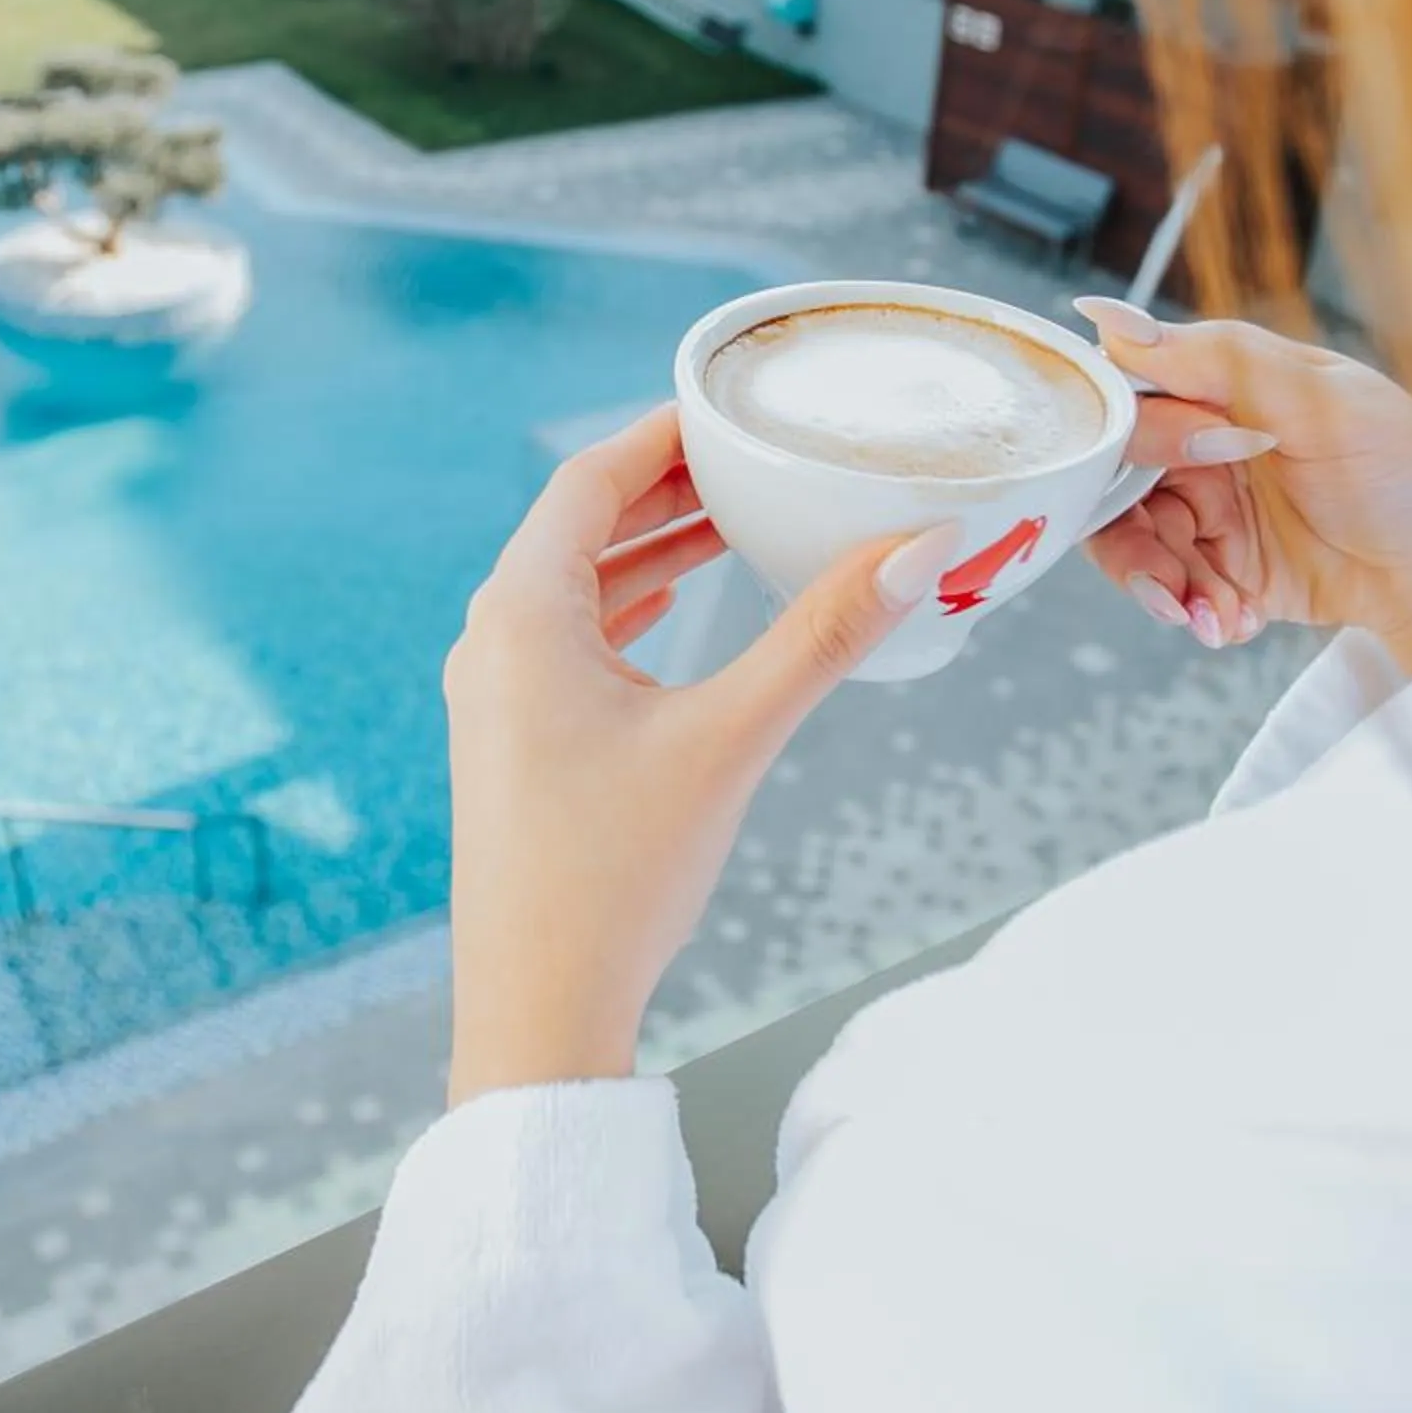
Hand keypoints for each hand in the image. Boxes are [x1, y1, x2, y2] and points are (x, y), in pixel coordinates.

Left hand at [442, 406, 963, 1103]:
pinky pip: (567, 641)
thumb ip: (823, 636)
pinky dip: (629, 611)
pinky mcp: (510, 744)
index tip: (729, 405)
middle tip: (753, 454)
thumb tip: (919, 548)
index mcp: (521, 615)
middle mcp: (492, 641)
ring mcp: (494, 696)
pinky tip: (677, 613)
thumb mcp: (732, 739)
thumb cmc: (615, 875)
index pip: (589, 480)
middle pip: (579, 526)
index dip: (661, 434)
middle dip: (667, 489)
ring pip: (573, 586)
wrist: (538, 1007)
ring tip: (735, 521)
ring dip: (651, 552)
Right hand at [1073, 298, 1411, 673]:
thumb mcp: (1320, 397)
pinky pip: (1178, 593)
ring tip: (1200, 612)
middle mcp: (1209, 449)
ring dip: (1156, 583)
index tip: (1154, 469)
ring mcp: (1219, 516)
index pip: (1127, 400)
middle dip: (1129, 535)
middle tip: (1167, 572)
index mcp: (1223, 389)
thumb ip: (1215, 359)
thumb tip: (1109, 318)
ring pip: (1134, 545)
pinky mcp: (1234, 577)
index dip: (1121, 438)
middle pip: (1114, 483)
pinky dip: (1194, 612)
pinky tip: (1231, 623)